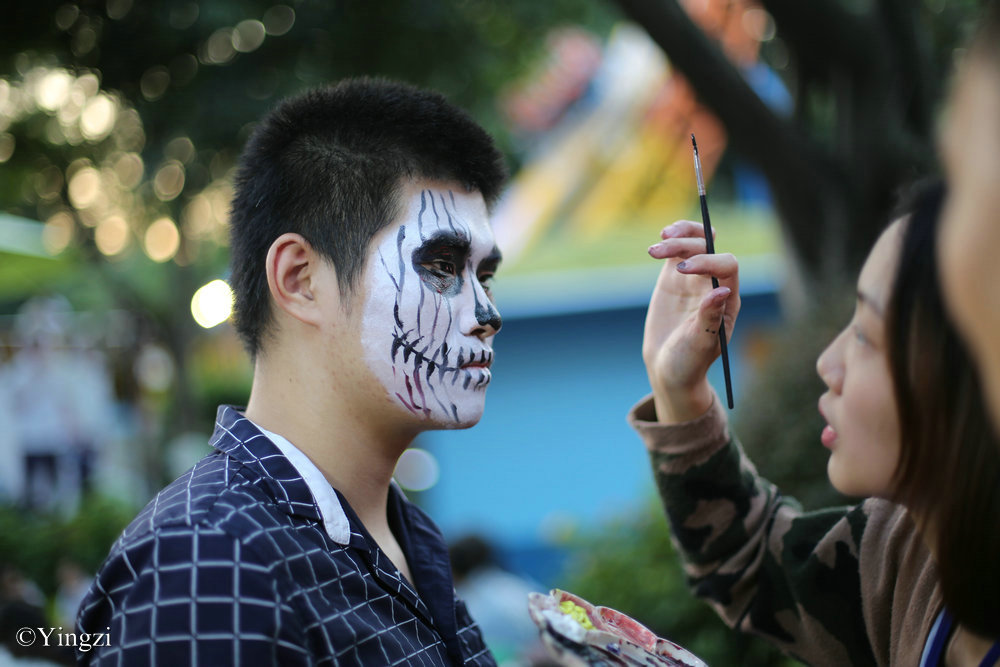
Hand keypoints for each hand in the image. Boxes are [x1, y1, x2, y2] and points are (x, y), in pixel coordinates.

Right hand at [643, 220, 739, 422]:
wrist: (668, 367)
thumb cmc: (690, 361)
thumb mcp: (700, 344)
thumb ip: (710, 318)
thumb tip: (723, 291)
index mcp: (728, 300)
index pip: (727, 266)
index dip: (708, 261)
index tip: (684, 270)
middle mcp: (715, 283)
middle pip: (709, 247)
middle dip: (687, 244)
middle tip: (661, 252)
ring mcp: (694, 278)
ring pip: (694, 242)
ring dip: (678, 236)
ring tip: (657, 244)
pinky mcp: (674, 277)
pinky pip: (677, 251)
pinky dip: (669, 242)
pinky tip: (657, 244)